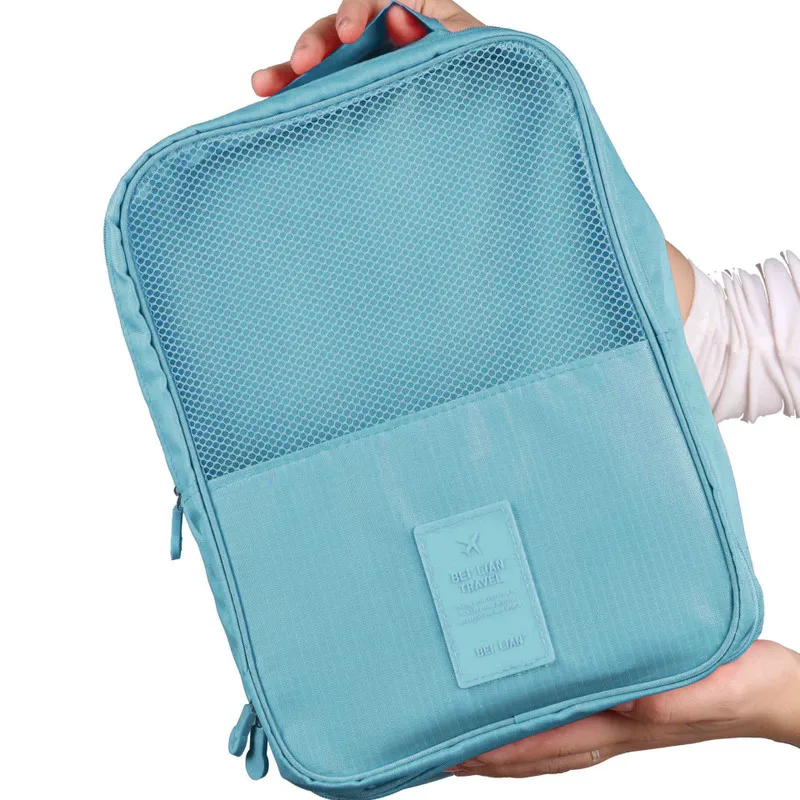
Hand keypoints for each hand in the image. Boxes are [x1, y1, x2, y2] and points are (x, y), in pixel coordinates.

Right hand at [251, 1, 482, 96]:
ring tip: (263, 86)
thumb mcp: (473, 55)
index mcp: (418, 16)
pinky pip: (329, 101)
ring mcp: (370, 76)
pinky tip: (275, 108)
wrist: (488, 151)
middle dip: (313, 44)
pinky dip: (302, 104)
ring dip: (290, 73)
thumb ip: (444, 35)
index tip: (348, 35)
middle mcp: (387, 42)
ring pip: (324, 67)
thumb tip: (397, 17)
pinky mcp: (362, 107)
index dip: (355, 11)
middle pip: (338, 32)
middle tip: (299, 66)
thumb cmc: (489, 90)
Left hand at [446, 640, 799, 777]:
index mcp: (627, 725)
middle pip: (537, 752)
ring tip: (460, 744)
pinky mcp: (627, 711)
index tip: (457, 751)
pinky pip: (569, 729)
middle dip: (487, 755)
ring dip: (503, 748)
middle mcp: (613, 730)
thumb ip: (683, 699)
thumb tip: (630, 703)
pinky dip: (537, 734)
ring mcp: (618, 725)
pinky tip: (522, 721)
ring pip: (547, 745)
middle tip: (436, 751)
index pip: (550, 742)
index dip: (502, 749)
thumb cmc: (749, 687)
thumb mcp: (723, 685)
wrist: (775, 695)